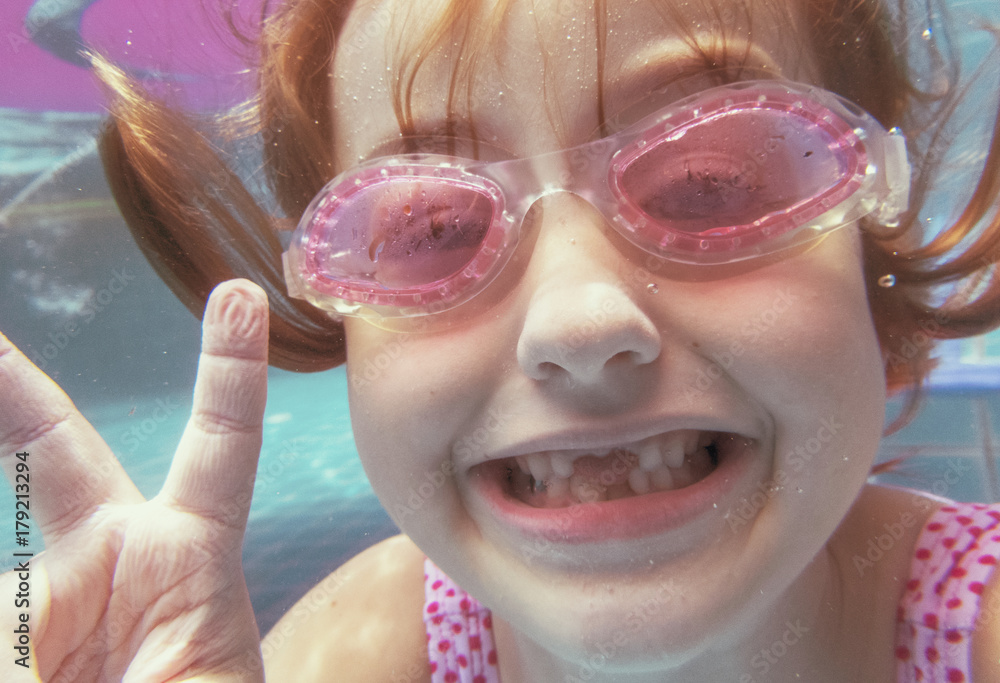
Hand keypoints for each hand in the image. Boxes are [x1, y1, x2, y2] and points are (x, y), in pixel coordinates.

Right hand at [0, 280, 269, 681]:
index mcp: (188, 556)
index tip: (239, 294)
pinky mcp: (12, 625)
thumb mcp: (187, 682)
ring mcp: (49, 595)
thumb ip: (55, 639)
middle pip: (57, 446)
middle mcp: (115, 556)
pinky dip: (5, 638)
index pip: (220, 444)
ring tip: (57, 659)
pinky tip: (20, 647)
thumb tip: (12, 638)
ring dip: (17, 632)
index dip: (229, 370)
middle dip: (11, 384)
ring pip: (6, 585)